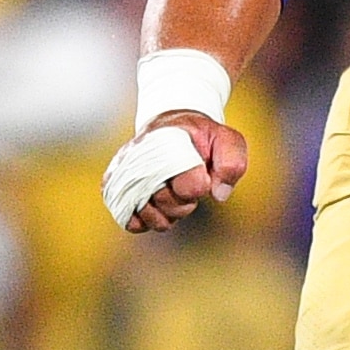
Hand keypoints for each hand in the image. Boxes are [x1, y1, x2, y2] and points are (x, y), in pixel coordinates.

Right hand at [106, 113, 249, 231]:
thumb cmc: (201, 137)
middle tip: (187, 186)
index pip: (187, 183)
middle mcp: (139, 156)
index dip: (199, 186)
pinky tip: (157, 208)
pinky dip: (146, 221)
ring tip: (172, 195)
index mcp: (168, 140)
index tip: (203, 176)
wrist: (171, 128)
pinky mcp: (117, 190)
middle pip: (166, 202)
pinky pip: (130, 221)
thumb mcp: (226, 139)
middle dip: (184, 202)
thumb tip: (218, 193)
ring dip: (166, 214)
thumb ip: (232, 162)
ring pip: (148, 216)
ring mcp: (124, 174)